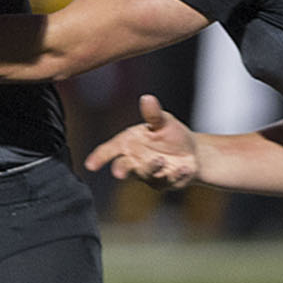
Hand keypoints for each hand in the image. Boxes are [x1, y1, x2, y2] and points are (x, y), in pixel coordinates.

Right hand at [83, 93, 198, 188]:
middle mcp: (136, 161)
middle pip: (124, 167)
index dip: (99, 158)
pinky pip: (170, 181)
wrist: (192, 152)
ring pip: (147, 174)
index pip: (109, 151)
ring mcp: (150, 174)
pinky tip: (184, 168)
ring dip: (152, 168)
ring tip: (161, 160)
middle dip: (121, 170)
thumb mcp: (163, 121)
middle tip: (118, 173)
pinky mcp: (165, 183)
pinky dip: (177, 175)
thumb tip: (147, 98)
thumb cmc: (170, 135)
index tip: (90, 165)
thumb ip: (153, 114)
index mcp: (129, 144)